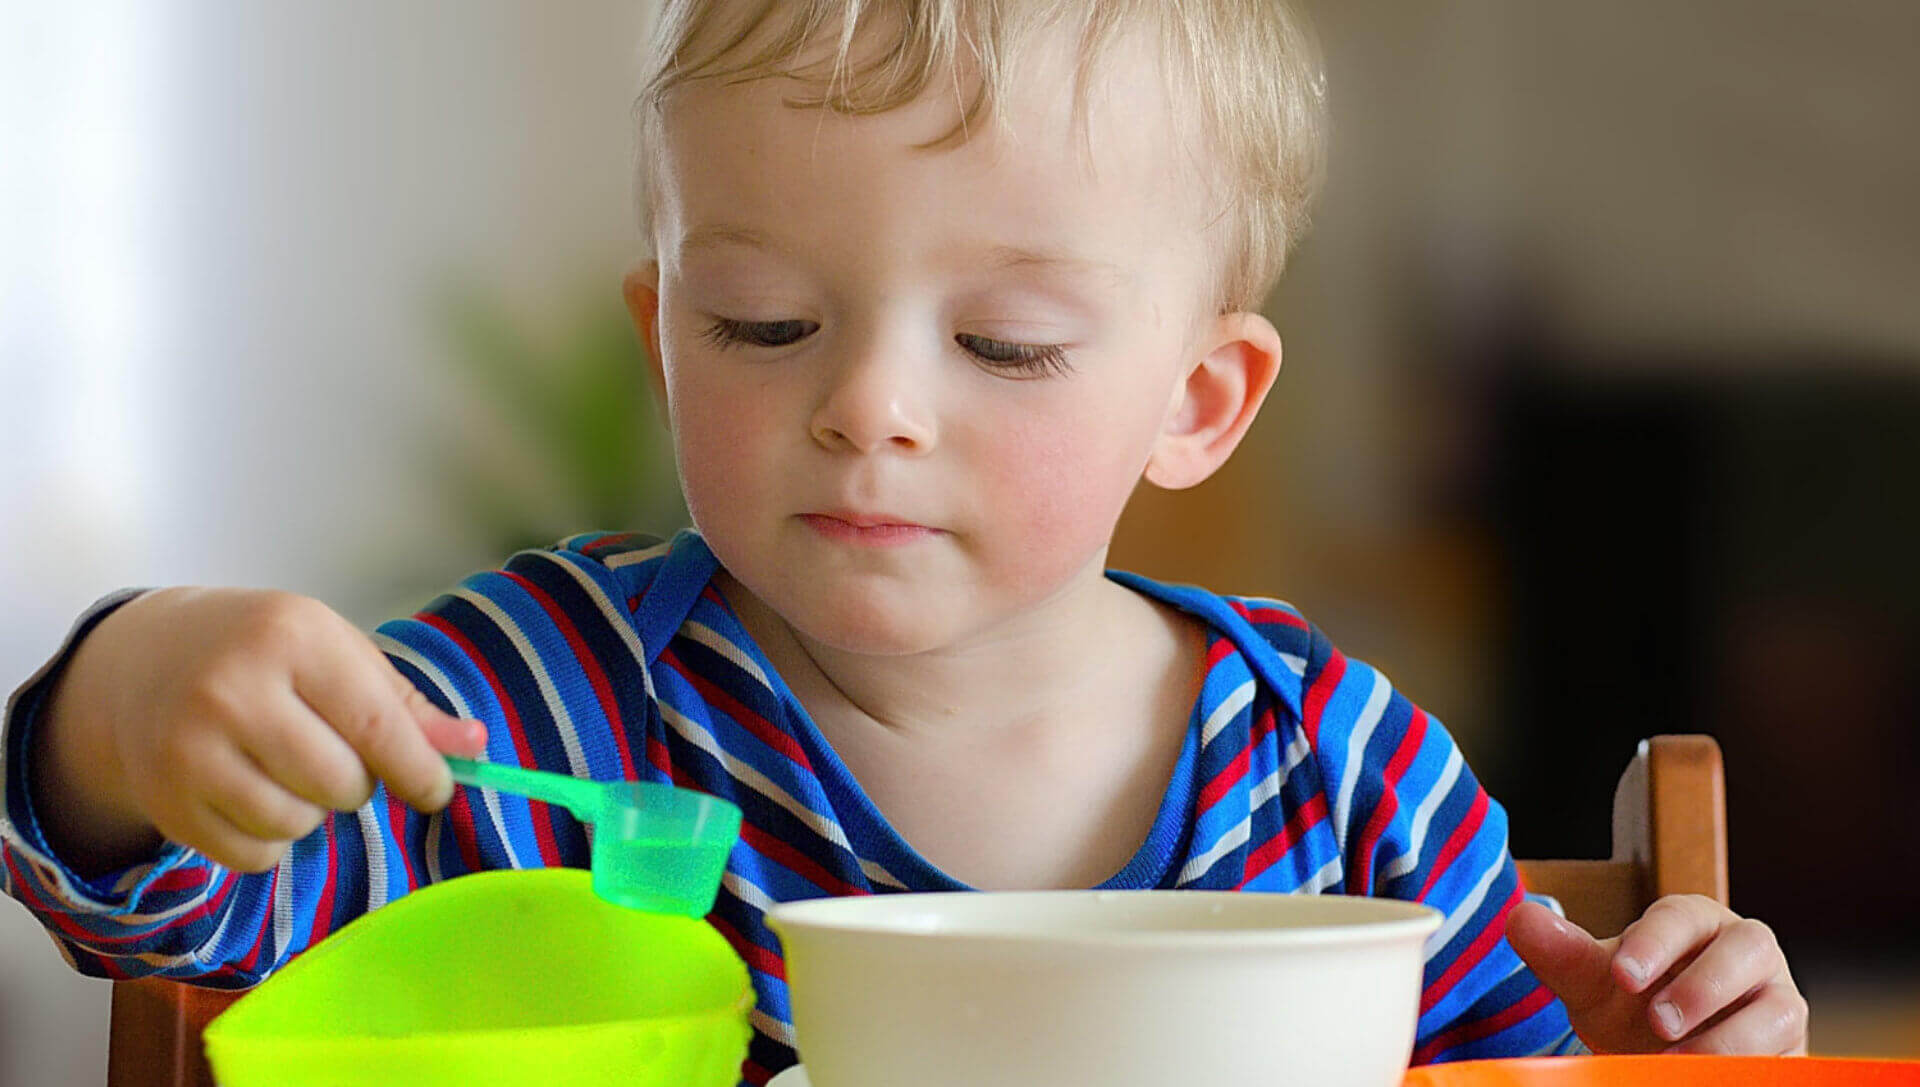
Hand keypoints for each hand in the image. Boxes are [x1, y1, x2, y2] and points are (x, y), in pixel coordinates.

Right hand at [36, 587, 488, 874]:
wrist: (146, 659)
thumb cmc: (265, 654)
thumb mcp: (337, 655)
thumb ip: (406, 706)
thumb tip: (474, 748)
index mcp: (292, 637)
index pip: (375, 725)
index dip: (419, 770)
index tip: (438, 789)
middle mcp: (233, 690)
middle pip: (340, 783)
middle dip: (358, 784)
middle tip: (337, 758)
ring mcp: (190, 748)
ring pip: (297, 824)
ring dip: (312, 812)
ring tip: (290, 772)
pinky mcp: (165, 800)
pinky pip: (253, 855)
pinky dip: (269, 841)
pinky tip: (252, 795)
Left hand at [1507, 895, 1806, 1054]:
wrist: (1671, 1055)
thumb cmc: (1634, 1003)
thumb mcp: (1594, 983)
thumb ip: (1562, 953)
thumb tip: (1519, 918)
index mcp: (1695, 921)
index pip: (1682, 915)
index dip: (1654, 942)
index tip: (1621, 976)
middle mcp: (1746, 951)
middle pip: (1748, 946)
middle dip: (1703, 984)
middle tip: (1658, 1021)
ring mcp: (1778, 1000)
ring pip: (1780, 1008)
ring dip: (1730, 1038)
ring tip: (1677, 1063)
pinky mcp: (1793, 1049)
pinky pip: (1789, 1058)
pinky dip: (1752, 1068)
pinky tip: (1709, 1079)